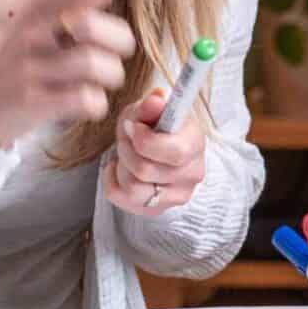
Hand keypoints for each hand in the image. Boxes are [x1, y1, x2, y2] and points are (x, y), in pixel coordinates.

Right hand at [0, 0, 148, 149]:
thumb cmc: (20, 65)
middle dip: (119, 42)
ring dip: (111, 78)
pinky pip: (87, 99)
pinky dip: (96, 105)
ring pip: (97, 64)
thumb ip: (72, 4)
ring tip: (98, 83)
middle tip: (114, 55)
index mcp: (36, 12)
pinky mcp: (34, 102)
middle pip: (92, 24)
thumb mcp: (36, 27)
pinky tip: (86, 104)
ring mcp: (32, 68)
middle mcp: (32, 35)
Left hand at [105, 89, 208, 216]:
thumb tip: (156, 99)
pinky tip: (119, 168)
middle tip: (126, 138)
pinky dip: (111, 180)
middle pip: (146, 170)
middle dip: (126, 150)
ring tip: (125, 154)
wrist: (157, 147)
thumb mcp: (150, 110)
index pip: (174, 152)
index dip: (144, 139)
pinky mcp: (156, 209)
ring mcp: (177, 196)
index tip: (134, 126)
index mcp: (196, 144)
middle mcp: (192, 174)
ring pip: (133, 188)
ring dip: (120, 166)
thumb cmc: (155, 126)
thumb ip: (151, 105)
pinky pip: (120, 198)